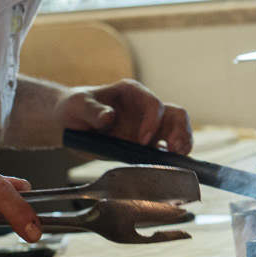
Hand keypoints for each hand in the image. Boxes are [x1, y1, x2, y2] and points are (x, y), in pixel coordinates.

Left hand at [59, 79, 192, 153]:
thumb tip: (108, 118)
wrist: (71, 121)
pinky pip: (168, 147)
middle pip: (175, 114)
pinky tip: (173, 163)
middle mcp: (145, 108)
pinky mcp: (147, 143)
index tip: (143, 140)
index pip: (153, 103)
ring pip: (178, 129)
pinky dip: (174, 155)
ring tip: (178, 156)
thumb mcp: (78, 105)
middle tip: (174, 148)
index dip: (153, 121)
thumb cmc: (75, 107)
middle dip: (179, 130)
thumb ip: (92, 110)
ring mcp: (149, 125)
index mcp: (132, 92)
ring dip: (183, 142)